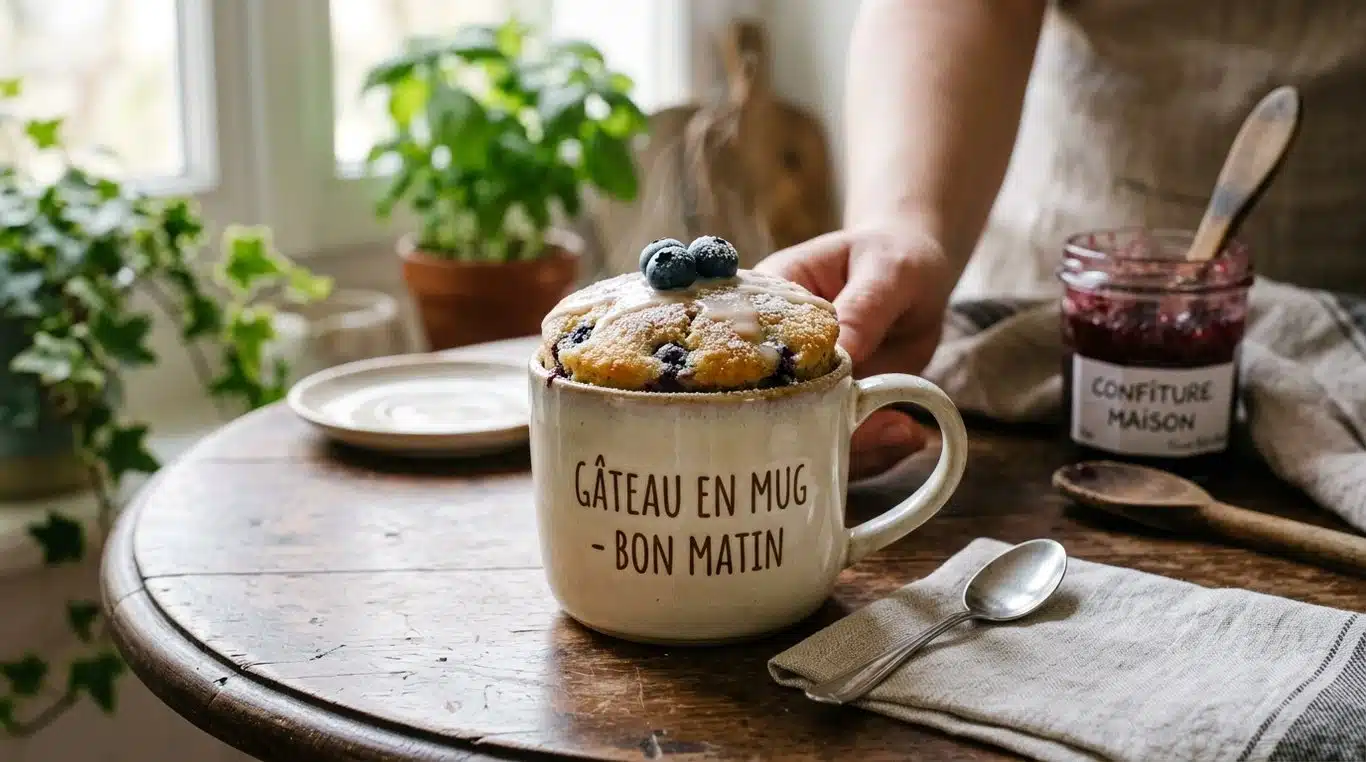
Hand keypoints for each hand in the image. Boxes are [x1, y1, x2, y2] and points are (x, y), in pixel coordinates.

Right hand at [756, 225, 954, 477]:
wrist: (919, 275)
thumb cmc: (892, 255)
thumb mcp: (885, 271)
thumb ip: (863, 309)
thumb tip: (842, 354)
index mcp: (767, 304)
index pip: (745, 349)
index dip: (763, 385)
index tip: (805, 406)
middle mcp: (776, 351)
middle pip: (775, 405)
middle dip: (817, 428)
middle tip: (875, 428)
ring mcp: (806, 383)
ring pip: (809, 432)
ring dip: (854, 446)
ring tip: (904, 432)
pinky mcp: (834, 404)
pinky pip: (844, 439)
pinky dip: (877, 449)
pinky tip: (909, 434)